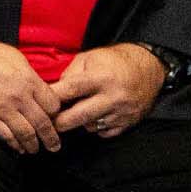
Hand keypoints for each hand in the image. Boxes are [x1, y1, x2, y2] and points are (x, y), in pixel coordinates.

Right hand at [0, 42, 63, 153]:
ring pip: (25, 133)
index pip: (53, 105)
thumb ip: (31, 76)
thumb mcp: (17, 57)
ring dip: (33, 145)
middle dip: (51, 137)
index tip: (54, 118)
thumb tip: (39, 89)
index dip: (56, 113)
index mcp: (29, 81)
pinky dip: (13, 144)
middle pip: (43, 123)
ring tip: (35, 149)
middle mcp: (19, 97)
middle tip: (54, 145)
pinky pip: (4, 134)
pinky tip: (18, 147)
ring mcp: (2, 108)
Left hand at [49, 43, 167, 137]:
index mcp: (100, 78)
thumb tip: (53, 91)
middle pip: (77, 117)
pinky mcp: (128, 123)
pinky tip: (94, 116)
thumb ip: (69, 75)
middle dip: (59, 122)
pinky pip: (104, 133)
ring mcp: (122, 112)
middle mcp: (112, 97)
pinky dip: (95, 127)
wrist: (149, 68)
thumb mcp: (89, 58)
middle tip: (49, 121)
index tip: (40, 103)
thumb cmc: (115, 61)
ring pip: (90, 126)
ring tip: (76, 112)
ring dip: (79, 122)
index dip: (52, 98)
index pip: (70, 90)